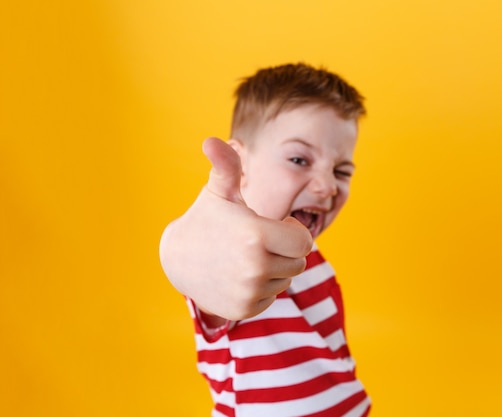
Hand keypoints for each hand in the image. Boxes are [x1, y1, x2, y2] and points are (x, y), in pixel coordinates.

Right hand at [159, 137, 312, 323]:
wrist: (178, 260)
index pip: (305, 241)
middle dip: (286, 250)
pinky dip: (263, 288)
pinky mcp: (244, 310)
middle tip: (260, 242)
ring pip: (286, 280)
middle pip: (298, 262)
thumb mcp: (219, 192)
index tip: (276, 224)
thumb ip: (227, 167)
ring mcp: (249, 292)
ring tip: (247, 257)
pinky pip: (272, 297)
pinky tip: (240, 275)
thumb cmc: (207, 219)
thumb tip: (212, 140)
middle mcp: (255, 268)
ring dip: (275, 269)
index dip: (294, 231)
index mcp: (256, 235)